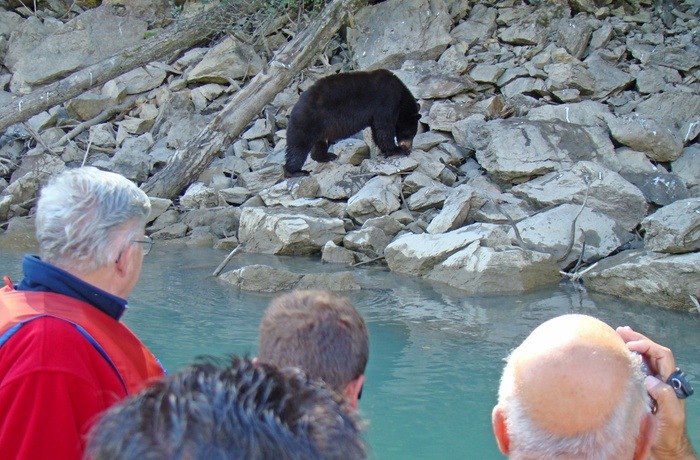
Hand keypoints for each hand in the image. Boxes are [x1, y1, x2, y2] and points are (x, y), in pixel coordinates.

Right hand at [616, 326, 696, 459]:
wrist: (663, 450)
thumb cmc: (669, 435)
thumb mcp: (672, 416)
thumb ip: (666, 396)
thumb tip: (650, 378)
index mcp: (670, 383)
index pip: (662, 356)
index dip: (648, 347)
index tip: (631, 346)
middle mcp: (661, 381)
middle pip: (652, 353)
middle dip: (638, 340)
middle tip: (622, 330)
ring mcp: (650, 386)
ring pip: (644, 359)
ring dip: (632, 345)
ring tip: (619, 334)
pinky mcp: (640, 393)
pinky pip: (634, 371)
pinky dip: (627, 359)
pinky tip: (618, 355)